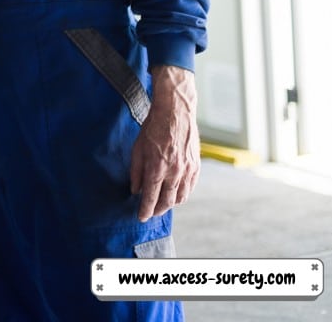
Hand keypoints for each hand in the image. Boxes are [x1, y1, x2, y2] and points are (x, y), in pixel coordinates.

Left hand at [130, 65, 199, 220]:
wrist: (176, 112)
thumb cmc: (153, 128)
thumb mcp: (137, 148)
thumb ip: (136, 171)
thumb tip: (135, 190)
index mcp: (157, 168)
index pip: (151, 197)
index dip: (145, 210)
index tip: (141, 218)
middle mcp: (174, 172)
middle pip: (167, 201)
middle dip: (158, 210)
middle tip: (150, 213)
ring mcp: (188, 170)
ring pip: (181, 197)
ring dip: (171, 204)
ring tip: (162, 205)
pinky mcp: (196, 166)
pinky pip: (190, 188)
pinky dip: (183, 195)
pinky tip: (176, 195)